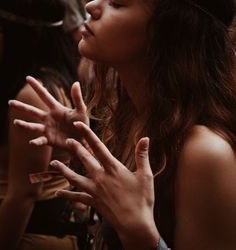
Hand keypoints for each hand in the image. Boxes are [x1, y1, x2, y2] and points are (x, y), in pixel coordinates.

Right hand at [8, 76, 88, 148]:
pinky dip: (36, 141)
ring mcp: (48, 129)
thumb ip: (77, 98)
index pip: (44, 95)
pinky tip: (31, 142)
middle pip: (33, 111)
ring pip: (33, 126)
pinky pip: (41, 140)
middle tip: (10, 102)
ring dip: (25, 125)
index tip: (28, 78)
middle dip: (22, 107)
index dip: (37, 87)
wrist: (83, 140)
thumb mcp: (81, 110)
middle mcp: (49, 118)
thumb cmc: (82, 124)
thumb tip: (76, 82)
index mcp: (56, 108)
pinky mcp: (49, 140)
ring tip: (16, 122)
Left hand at [51, 122, 159, 249]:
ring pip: (75, 177)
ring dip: (64, 170)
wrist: (135, 224)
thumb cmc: (142, 199)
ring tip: (54, 163)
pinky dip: (68, 195)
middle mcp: (101, 177)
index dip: (87, 134)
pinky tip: (58, 193)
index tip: (78, 125)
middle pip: (84, 159)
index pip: (98, 146)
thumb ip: (142, 155)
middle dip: (75, 148)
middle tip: (67, 140)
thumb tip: (145, 138)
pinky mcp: (93, 202)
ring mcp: (95, 190)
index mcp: (113, 168)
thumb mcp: (146, 175)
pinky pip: (78, 197)